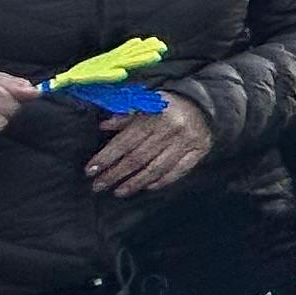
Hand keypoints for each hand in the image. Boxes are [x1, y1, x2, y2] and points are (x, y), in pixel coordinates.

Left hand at [85, 90, 214, 196]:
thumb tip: (103, 126)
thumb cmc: (168, 104)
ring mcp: (186, 142)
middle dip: (115, 174)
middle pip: (138, 158)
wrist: (204, 102)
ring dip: (135, 183)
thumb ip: (126, 115)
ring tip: (118, 191)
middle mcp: (171, 129)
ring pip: (156, 168)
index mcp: (154, 115)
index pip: (126, 141)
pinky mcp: (199, 151)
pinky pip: (178, 171)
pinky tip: (146, 187)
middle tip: (98, 185)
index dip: (107, 157)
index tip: (91, 170)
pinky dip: (161, 181)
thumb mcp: (145, 103)